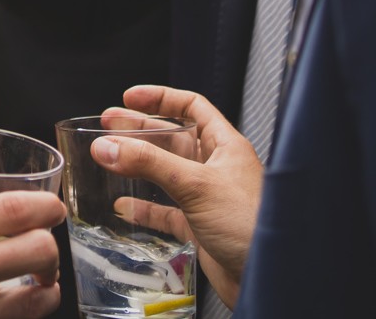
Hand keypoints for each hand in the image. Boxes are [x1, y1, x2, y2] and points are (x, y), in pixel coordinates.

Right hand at [94, 86, 263, 308]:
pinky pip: (165, 211)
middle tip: (108, 124)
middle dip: (140, 129)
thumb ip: (149, 163)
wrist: (267, 278)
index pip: (192, 106)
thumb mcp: (196, 184)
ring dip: (137, 165)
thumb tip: (108, 146)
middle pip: (172, 138)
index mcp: (225, 146)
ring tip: (108, 157)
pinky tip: (124, 206)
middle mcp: (215, 168)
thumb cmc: (251, 225)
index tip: (130, 97)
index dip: (161, 98)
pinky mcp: (199, 226)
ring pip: (165, 172)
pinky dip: (143, 207)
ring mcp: (206, 197)